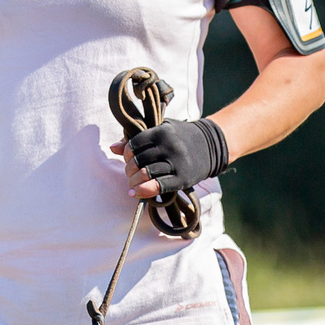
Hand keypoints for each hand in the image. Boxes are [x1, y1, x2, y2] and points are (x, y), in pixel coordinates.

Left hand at [116, 117, 231, 199]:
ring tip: (132, 185)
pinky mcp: (182, 178)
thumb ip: (137, 139)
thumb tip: (113, 148)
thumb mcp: (161, 130)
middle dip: (129, 170)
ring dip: (134, 182)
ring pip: (145, 175)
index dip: (127, 154)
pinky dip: (144, 191)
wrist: (211, 145)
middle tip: (130, 174)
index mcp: (161, 133)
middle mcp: (168, 147)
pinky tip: (136, 193)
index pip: (134, 145)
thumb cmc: (181, 137)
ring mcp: (176, 163)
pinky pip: (158, 186)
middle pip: (138, 162)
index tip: (128, 159)